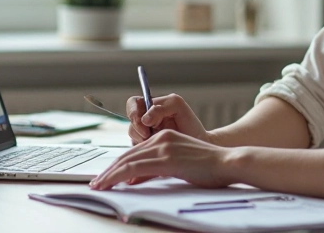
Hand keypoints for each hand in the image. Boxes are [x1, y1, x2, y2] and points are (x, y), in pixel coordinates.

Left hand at [90, 130, 237, 189]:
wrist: (227, 163)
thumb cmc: (208, 168)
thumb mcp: (178, 166)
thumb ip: (157, 169)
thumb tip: (134, 180)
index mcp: (165, 137)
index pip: (135, 151)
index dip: (118, 164)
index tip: (106, 176)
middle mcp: (162, 138)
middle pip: (127, 155)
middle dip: (109, 170)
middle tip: (96, 183)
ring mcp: (163, 146)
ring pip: (127, 161)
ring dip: (109, 174)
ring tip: (98, 186)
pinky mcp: (166, 158)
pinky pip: (135, 167)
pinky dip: (118, 176)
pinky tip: (110, 183)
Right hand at [127, 93, 209, 144]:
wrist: (198, 143)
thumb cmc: (189, 122)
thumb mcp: (177, 106)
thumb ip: (160, 107)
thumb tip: (144, 119)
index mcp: (150, 106)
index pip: (133, 103)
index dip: (134, 111)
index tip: (145, 122)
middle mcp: (145, 120)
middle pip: (130, 121)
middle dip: (137, 129)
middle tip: (148, 135)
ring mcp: (144, 134)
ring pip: (132, 136)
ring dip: (141, 139)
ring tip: (157, 141)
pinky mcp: (146, 148)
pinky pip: (137, 149)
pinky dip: (144, 149)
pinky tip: (156, 149)